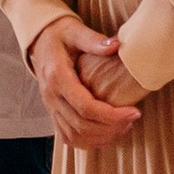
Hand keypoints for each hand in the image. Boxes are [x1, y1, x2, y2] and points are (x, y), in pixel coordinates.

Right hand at [31, 16, 143, 152]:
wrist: (40, 40)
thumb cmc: (60, 34)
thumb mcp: (76, 31)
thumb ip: (94, 40)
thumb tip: (116, 46)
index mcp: (57, 77)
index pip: (85, 107)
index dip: (111, 115)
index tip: (134, 111)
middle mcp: (52, 97)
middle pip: (82, 125)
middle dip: (111, 127)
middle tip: (133, 117)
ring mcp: (51, 107)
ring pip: (75, 135)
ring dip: (101, 137)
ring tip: (124, 126)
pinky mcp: (53, 113)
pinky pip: (68, 137)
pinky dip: (88, 142)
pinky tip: (106, 134)